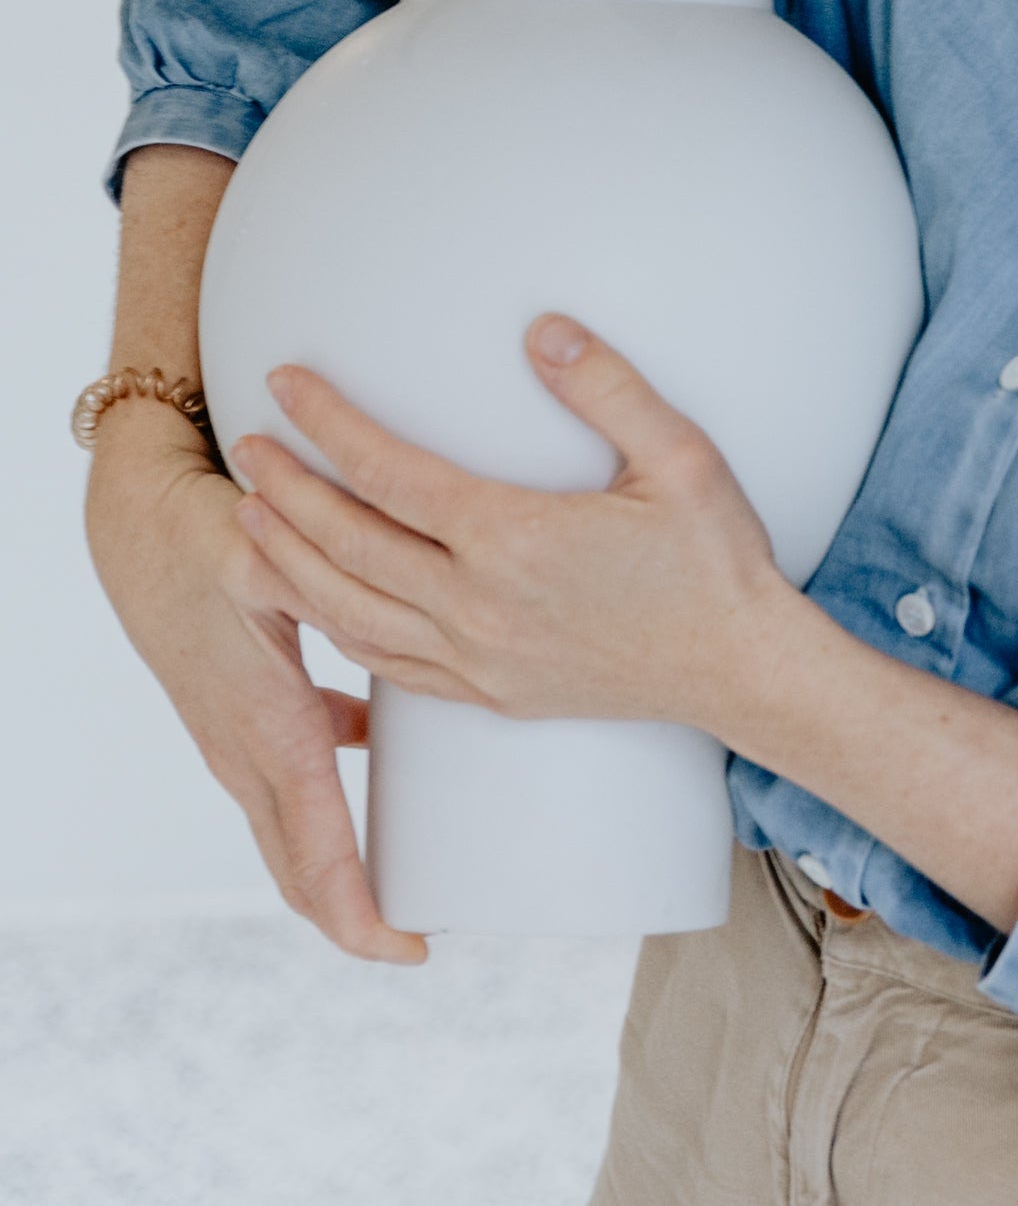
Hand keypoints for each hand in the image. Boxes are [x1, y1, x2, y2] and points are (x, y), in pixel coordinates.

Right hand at [84, 404, 423, 964]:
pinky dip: (328, 805)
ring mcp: (236, 741)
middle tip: (424, 939)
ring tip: (409, 880)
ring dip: (342, 867)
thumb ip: (318, 588)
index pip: (316, 848)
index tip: (412, 950)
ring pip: (293, 833)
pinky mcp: (239, 717)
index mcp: (266, 726)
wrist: (138, 524)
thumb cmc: (202, 536)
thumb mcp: (262, 556)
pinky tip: (381, 761)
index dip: (359, 911)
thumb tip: (369, 615)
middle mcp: (245, 750)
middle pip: (301, 867)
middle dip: (357, 917)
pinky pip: (289, 785)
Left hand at [229, 318, 793, 736]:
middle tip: (245, 443)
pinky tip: (319, 601)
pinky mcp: (490, 694)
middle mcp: (479, 607)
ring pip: (350, 613)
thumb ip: (608, 388)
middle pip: (349, 545)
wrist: (741, 668)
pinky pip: (387, 665)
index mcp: (515, 541)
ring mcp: (479, 660)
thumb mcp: (681, 456)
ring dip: (291, 562)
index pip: (391, 474)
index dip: (330, 423)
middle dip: (286, 490)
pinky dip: (335, 627)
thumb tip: (542, 330)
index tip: (287, 380)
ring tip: (252, 518)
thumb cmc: (715, 558)